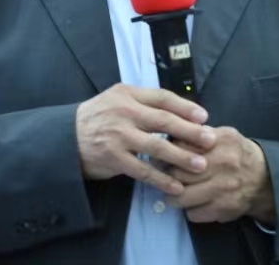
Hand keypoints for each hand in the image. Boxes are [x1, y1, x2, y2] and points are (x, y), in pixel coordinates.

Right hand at [76, 84, 215, 196]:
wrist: (68, 136)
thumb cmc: (100, 116)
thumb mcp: (117, 98)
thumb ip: (143, 101)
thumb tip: (179, 110)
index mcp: (127, 94)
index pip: (162, 97)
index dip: (185, 106)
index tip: (204, 116)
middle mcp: (124, 112)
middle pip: (164, 120)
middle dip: (190, 131)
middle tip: (210, 139)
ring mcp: (119, 136)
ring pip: (157, 146)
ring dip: (181, 157)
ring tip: (201, 165)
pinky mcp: (114, 158)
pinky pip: (143, 170)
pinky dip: (162, 179)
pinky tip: (176, 185)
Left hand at [165, 126, 275, 225]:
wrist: (265, 180)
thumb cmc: (237, 154)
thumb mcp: (224, 135)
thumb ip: (201, 133)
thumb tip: (173, 134)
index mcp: (220, 141)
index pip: (182, 146)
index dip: (168, 151)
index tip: (162, 153)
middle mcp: (222, 164)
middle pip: (179, 171)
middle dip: (166, 173)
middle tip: (161, 172)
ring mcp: (222, 189)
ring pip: (182, 195)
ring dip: (172, 194)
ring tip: (171, 189)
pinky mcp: (223, 209)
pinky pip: (193, 213)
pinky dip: (187, 208)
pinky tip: (190, 201)